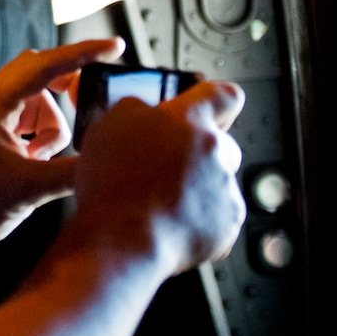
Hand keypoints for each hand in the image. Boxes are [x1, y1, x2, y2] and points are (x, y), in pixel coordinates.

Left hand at [0, 37, 125, 251]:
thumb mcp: (29, 190)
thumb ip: (74, 172)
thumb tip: (111, 159)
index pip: (46, 65)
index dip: (84, 53)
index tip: (116, 45)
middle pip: (41, 76)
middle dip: (68, 93)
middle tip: (89, 109)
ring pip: (37, 104)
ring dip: (49, 130)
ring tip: (37, 164)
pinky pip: (24, 121)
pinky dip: (37, 139)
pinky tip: (31, 165)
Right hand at [74, 80, 245, 274]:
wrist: (122, 240)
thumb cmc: (111, 187)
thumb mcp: (107, 128)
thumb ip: (136, 111)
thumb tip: (147, 111)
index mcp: (185, 119)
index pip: (222, 94)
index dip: (216, 100)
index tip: (209, 108)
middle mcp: (212, 147)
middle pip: (220, 141)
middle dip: (199, 152)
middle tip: (168, 166)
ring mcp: (224, 186)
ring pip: (217, 179)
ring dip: (198, 186)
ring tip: (161, 201)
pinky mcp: (229, 221)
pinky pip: (219, 214)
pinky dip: (199, 218)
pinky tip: (169, 221)